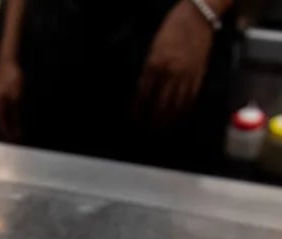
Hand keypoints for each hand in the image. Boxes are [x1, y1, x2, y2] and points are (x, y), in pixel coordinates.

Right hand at [0, 59, 23, 141]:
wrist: (7, 63)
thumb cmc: (12, 79)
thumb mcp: (16, 98)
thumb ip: (15, 116)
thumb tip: (16, 132)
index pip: (3, 129)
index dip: (11, 137)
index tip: (18, 144)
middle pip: (1, 127)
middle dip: (9, 135)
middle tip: (18, 142)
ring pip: (2, 122)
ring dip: (10, 129)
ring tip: (18, 136)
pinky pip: (3, 116)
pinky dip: (9, 121)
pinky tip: (15, 125)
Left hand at [135, 0, 214, 125]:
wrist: (199, 15)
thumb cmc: (173, 28)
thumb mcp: (153, 49)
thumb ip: (148, 71)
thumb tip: (142, 91)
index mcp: (156, 65)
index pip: (142, 96)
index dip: (137, 111)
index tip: (134, 118)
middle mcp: (171, 73)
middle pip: (159, 106)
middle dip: (151, 120)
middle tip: (146, 128)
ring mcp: (187, 75)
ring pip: (176, 106)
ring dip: (166, 120)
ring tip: (160, 127)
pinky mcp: (199, 75)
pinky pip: (190, 99)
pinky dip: (183, 110)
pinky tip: (177, 115)